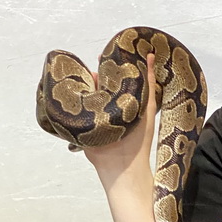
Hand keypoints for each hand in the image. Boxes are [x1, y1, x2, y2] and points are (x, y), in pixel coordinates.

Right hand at [82, 53, 158, 181]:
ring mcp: (94, 116)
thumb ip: (149, 84)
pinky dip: (72, 97)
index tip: (106, 55)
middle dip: (95, 75)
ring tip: (84, 76)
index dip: (110, 67)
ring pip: (86, 94)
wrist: (121, 166)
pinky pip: (75, 107)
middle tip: (93, 66)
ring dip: (84, 85)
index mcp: (124, 103)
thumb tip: (152, 56)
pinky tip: (69, 87)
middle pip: (99, 86)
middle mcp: (109, 108)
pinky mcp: (82, 123)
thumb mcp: (147, 107)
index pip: (115, 80)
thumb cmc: (139, 140)